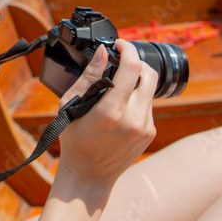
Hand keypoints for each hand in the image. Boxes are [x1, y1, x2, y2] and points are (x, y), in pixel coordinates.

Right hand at [56, 41, 157, 186]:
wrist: (89, 175)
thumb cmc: (74, 140)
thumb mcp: (71, 106)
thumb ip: (89, 76)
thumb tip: (103, 51)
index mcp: (112, 111)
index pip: (132, 68)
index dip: (127, 49)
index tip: (119, 44)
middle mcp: (134, 119)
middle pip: (149, 74)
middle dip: (136, 61)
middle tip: (121, 59)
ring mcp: (145, 127)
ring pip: (150, 89)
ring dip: (137, 79)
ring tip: (119, 82)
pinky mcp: (150, 133)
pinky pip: (148, 105)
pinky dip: (137, 97)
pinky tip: (121, 103)